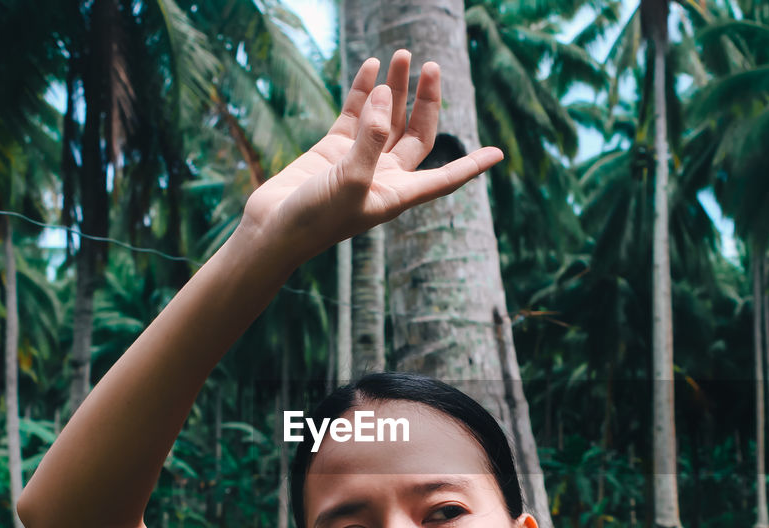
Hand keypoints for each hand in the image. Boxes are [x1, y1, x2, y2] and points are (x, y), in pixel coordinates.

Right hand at [240, 50, 503, 261]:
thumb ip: (371, 140)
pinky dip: (364, 90)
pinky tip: (371, 67)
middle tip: (432, 67)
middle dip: (426, 102)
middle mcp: (384, 176)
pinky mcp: (332, 149)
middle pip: (417, 134)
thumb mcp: (349, 181)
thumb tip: (385, 100)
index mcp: (398, 194)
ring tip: (401, 56)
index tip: (498, 154)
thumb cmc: (315, 219)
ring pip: (386, 118)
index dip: (471, 165)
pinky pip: (355, 114)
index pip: (445, 177)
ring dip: (395, 89)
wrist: (270, 229)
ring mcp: (358, 160)